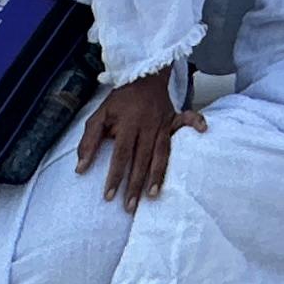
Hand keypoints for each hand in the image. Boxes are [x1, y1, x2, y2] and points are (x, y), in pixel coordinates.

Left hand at [76, 77, 190, 206]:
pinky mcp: (173, 117)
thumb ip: (88, 142)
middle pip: (141, 159)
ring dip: (158, 174)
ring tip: (153, 195)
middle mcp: (147, 125)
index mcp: (127, 124)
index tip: (109, 196)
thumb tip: (80, 168)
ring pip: (162, 152)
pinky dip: (196, 122)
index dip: (115, 176)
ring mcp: (162, 122)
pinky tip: (204, 130)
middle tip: (130, 206)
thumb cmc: (119, 101)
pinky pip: (187, 119)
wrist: (140, 76)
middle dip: (135, 184)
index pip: (121, 155)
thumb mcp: (99, 117)